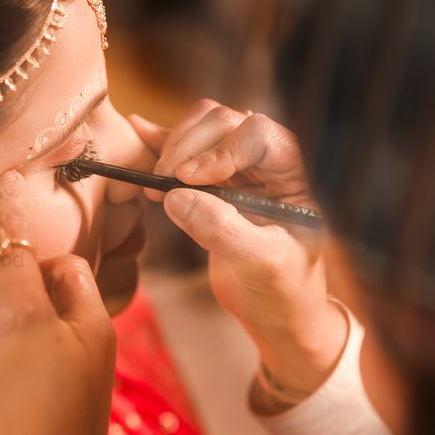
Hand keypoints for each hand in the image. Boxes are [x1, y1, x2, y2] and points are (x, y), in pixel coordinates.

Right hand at [129, 101, 346, 396]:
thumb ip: (221, 229)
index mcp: (294, 174)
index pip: (257, 135)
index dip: (219, 150)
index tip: (188, 181)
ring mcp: (239, 169)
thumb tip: (176, 197)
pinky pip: (186, 149)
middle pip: (224, 122)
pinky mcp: (212, 181)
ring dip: (173, 147)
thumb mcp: (261, 264)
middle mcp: (267, 163)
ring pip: (203, 128)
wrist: (275, 311)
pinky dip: (161, 142)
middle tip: (163, 184)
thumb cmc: (282, 290)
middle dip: (188, 147)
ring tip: (156, 184)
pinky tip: (140, 132)